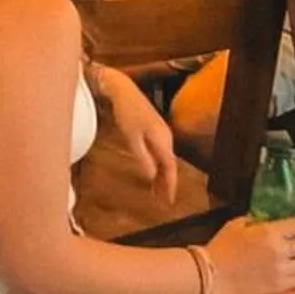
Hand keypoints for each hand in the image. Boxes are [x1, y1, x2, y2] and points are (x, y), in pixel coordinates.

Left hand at [104, 75, 178, 204]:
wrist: (123, 91)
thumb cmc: (126, 112)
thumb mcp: (132, 137)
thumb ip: (143, 157)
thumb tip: (152, 176)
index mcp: (162, 140)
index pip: (170, 168)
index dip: (170, 186)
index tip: (168, 202)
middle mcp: (166, 138)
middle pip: (170, 166)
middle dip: (167, 185)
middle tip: (162, 203)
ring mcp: (162, 134)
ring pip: (165, 161)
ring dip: (162, 177)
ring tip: (156, 193)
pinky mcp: (155, 131)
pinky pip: (161, 154)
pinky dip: (158, 166)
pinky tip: (152, 174)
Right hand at [205, 214, 294, 293]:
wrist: (212, 273)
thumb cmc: (223, 246)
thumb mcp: (237, 224)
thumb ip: (256, 219)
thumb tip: (269, 219)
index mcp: (270, 233)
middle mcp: (279, 251)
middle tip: (293, 244)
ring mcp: (280, 271)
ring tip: (289, 260)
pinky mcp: (278, 286)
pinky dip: (294, 275)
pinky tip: (284, 272)